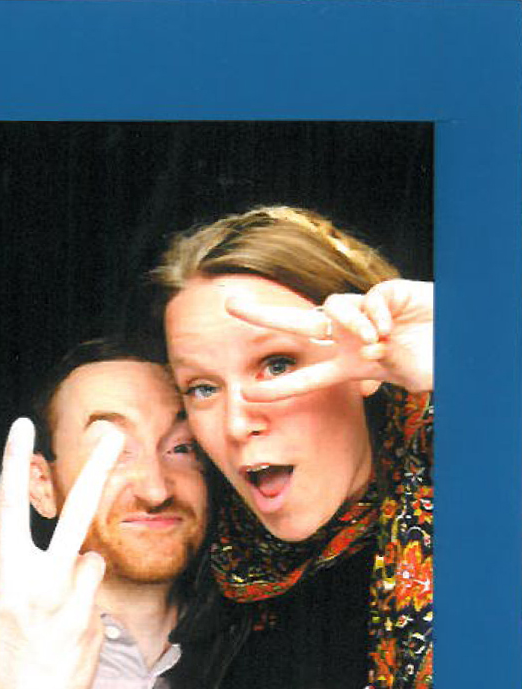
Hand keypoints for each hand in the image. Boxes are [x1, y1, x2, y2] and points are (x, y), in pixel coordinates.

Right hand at [0, 417, 121, 688]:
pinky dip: (85, 620)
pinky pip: (97, 608)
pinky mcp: (96, 634)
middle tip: (116, 433)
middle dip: (98, 468)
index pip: (7, 505)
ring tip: (56, 618)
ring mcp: (73, 609)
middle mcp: (41, 585)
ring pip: (93, 565)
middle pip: (75, 512)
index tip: (21, 424)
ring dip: (82, 580)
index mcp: (4, 577)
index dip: (12, 460)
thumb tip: (86, 562)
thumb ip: (35, 581)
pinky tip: (63, 651)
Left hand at [227, 279, 432, 397]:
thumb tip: (364, 354)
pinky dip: (374, 316)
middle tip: (230, 305)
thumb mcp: (397, 380)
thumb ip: (372, 376)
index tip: (246, 394)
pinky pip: (367, 299)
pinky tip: (391, 327)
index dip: (278, 388)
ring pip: (333, 308)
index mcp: (347, 364)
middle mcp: (349, 337)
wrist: (459, 339)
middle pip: (296, 322)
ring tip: (376, 343)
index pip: (305, 375)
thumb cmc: (430, 362)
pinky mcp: (385, 292)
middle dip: (263, 314)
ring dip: (349, 326)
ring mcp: (365, 314)